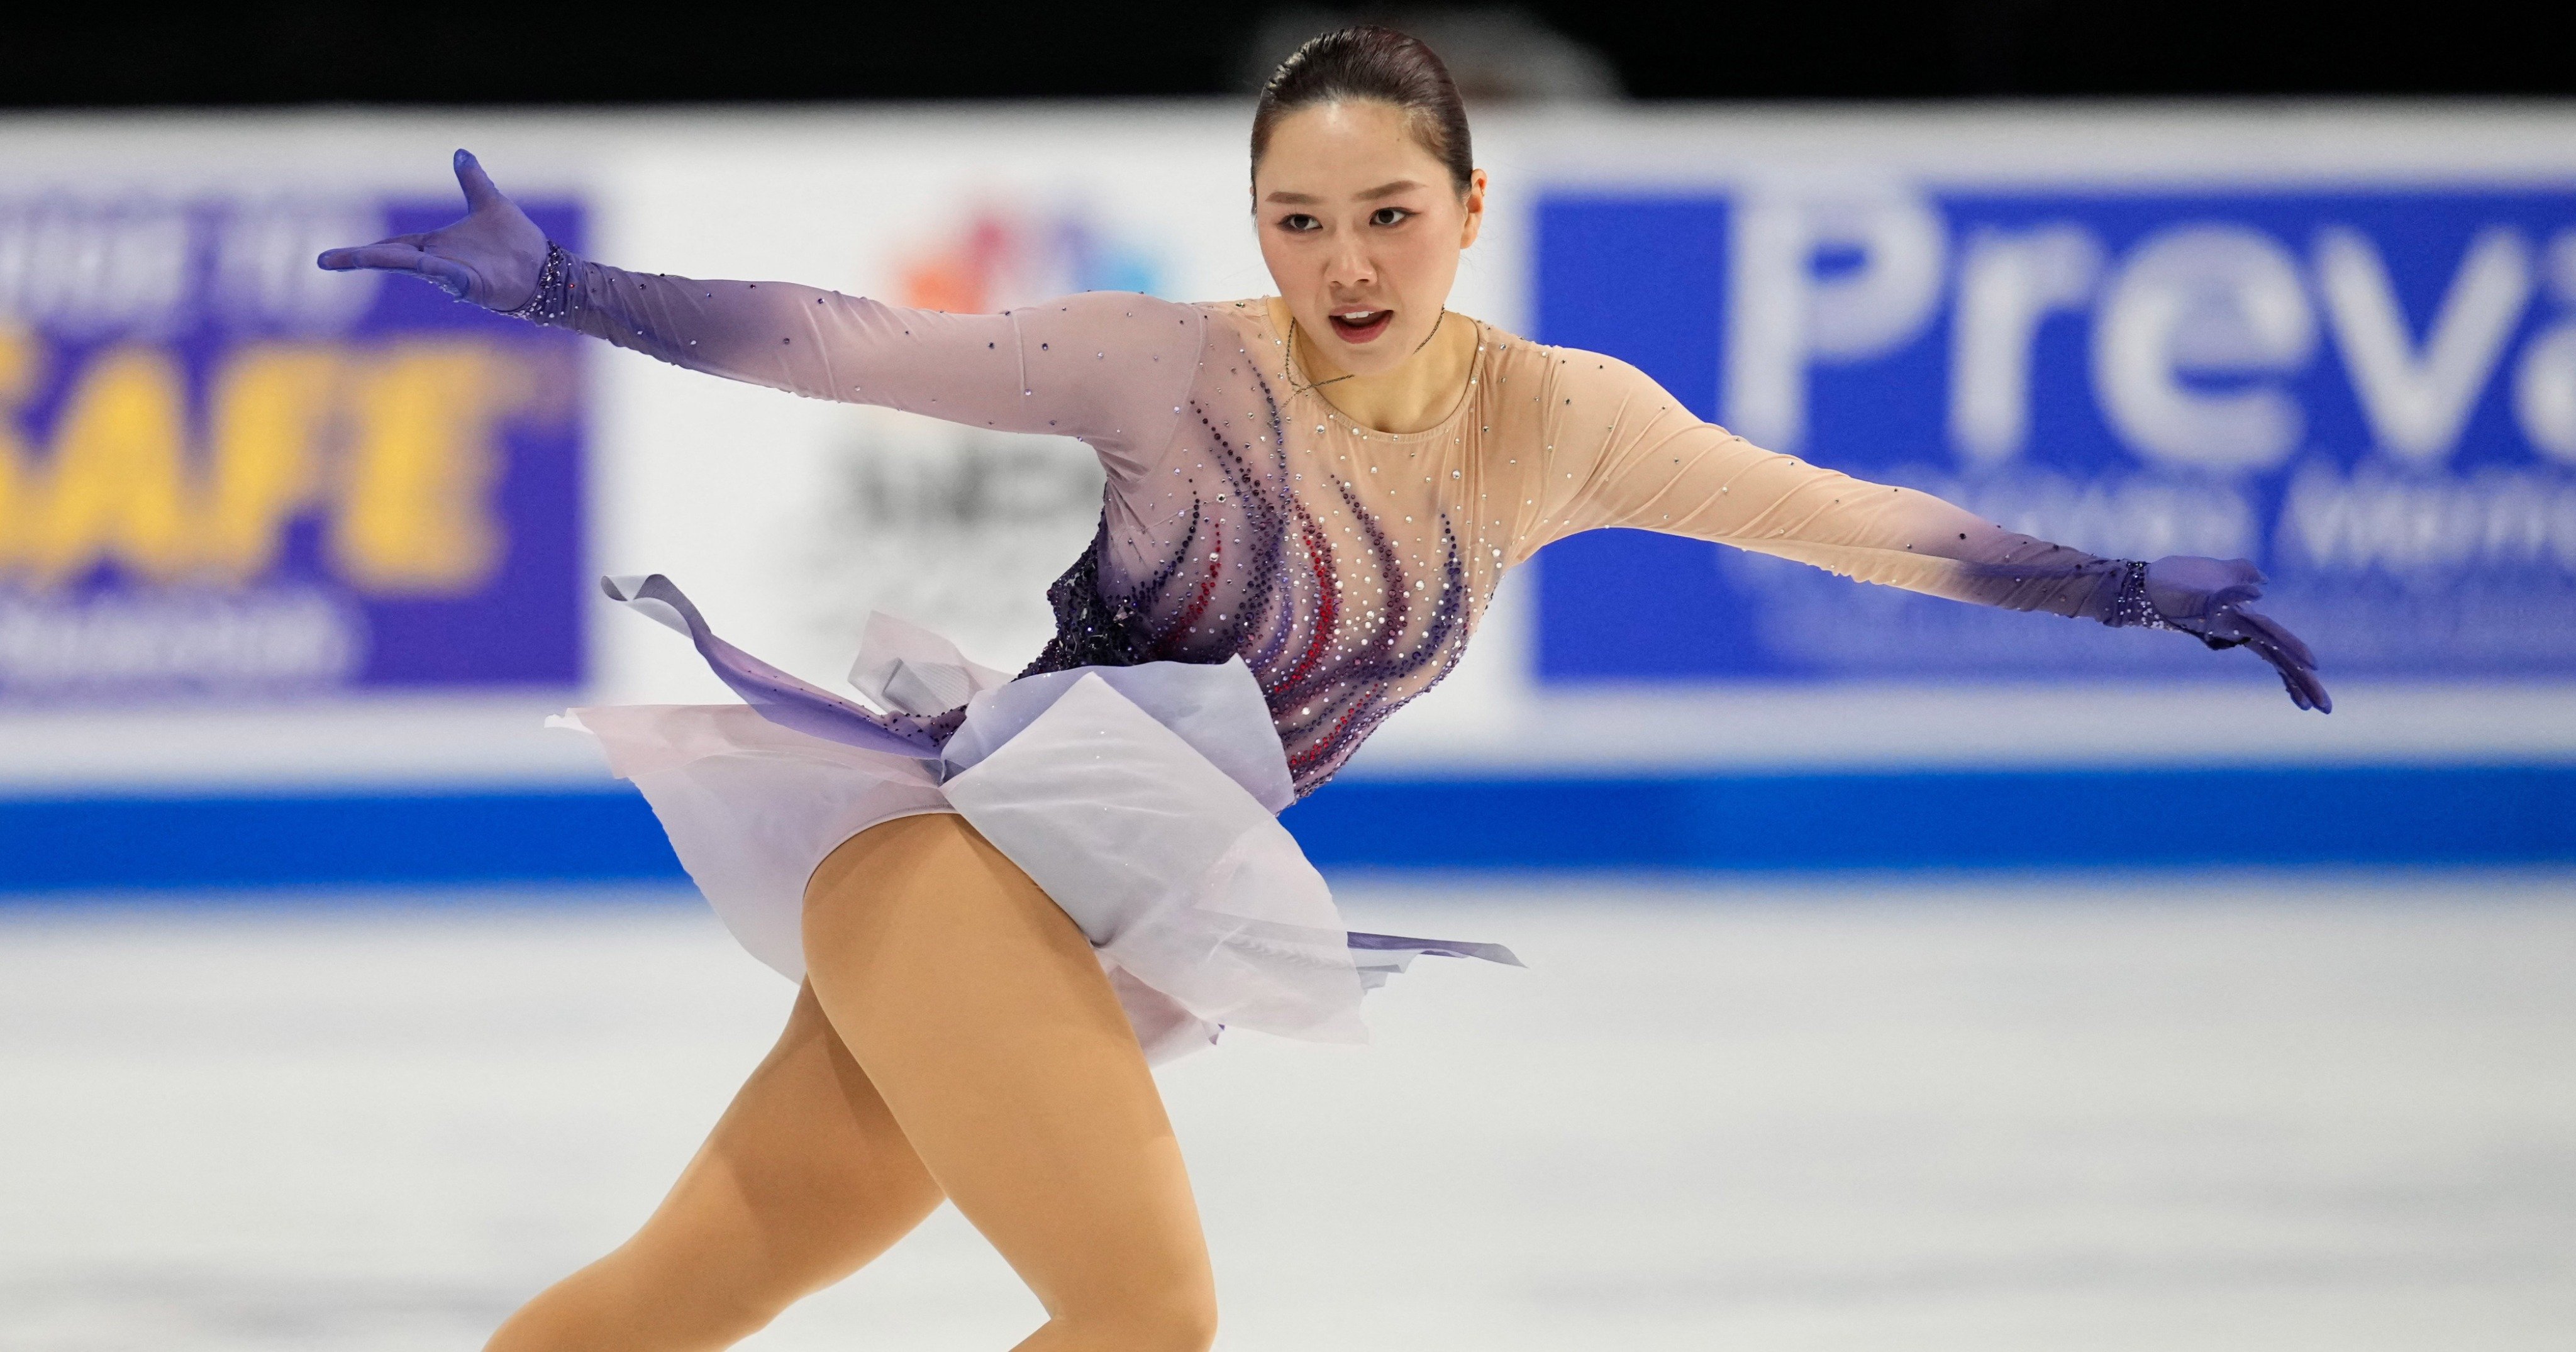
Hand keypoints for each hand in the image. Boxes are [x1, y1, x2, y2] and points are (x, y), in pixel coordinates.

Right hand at [316, 149, 549, 308]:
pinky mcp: (472, 286)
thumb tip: (460, 153)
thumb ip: (472, 181)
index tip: (330, 257)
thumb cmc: (517, 243)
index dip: (364, 250)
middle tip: (325, 260)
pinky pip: (449, 277)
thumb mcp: (489, 203)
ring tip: (355, 258)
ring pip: (413, 267)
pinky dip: (437, 270)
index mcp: (436, 246)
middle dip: (360, 258)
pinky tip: (422, 265)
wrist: (544, 268)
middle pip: (391, 258)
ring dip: (385, 261)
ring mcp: (453, 275)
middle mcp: (438, 262)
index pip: (393, 246)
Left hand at [2142, 556, 2330, 712]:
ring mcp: (2220, 617)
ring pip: (2260, 633)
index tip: (2314, 705)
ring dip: (2287, 646)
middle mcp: (2234, 628)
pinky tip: (2258, 592)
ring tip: (2312, 665)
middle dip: (2301, 679)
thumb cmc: (2183, 584)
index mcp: (2244, 625)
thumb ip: (2243, 575)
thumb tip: (2262, 581)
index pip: (2278, 656)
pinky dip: (2239, 593)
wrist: (2145, 583)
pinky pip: (2223, 598)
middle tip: (2323, 708)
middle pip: (2276, 656)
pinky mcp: (2202, 602)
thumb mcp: (2223, 575)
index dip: (2297, 678)